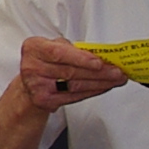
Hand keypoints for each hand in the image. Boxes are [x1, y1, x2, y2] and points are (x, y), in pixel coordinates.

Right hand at [11, 36, 127, 113]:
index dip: (80, 58)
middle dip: (98, 72)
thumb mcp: (54, 46)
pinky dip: (92, 91)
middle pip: (70, 71)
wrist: (31, 82)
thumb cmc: (46, 60)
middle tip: (117, 71)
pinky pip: (74, 96)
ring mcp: (37, 86)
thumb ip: (73, 49)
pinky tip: (103, 87)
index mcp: (34, 48)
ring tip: (116, 79)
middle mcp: (32, 67)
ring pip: (75, 85)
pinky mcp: (45, 101)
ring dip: (100, 83)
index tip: (99, 62)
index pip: (58, 53)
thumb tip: (102, 55)